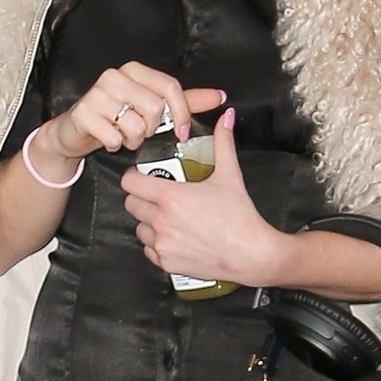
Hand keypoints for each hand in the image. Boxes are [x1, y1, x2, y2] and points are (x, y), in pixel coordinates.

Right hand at [33, 63, 227, 180]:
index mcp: (135, 71)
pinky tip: (109, 140)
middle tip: (141, 132)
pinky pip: (114, 137)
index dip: (181, 112)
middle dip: (152, 130)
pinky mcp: (83, 112)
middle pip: (154, 108)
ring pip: (135, 125)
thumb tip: (219, 96)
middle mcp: (115, 76)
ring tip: (124, 136)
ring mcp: (97, 92)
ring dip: (133, 140)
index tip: (183, 133)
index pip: (170, 86)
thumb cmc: (117, 118)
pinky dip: (115, 145)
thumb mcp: (153, 108)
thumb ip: (186, 101)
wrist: (76, 132)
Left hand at [122, 110, 292, 287]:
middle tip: (158, 195)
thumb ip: (223, 143)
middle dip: (141, 198)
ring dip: (148, 221)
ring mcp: (161, 244)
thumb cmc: (240, 217)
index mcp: (170, 197)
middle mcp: (160, 221)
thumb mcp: (230, 175)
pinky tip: (173, 236)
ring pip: (139, 228)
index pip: (130, 182)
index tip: (143, 175)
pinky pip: (149, 250)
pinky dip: (156, 243)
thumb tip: (226, 117)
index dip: (134, 176)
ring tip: (168, 217)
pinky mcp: (166, 263)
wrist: (250, 254)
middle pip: (131, 204)